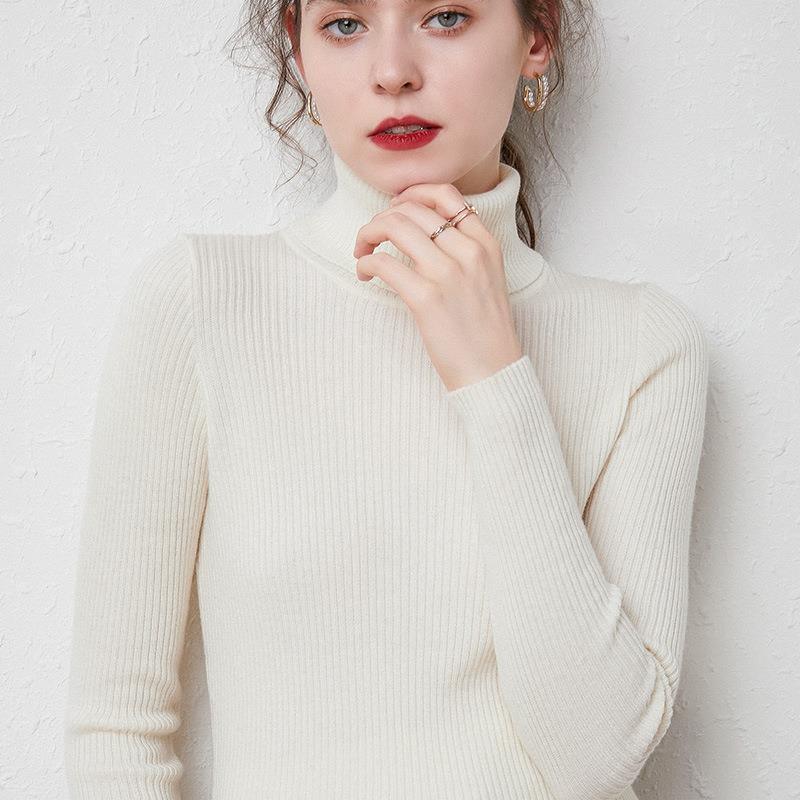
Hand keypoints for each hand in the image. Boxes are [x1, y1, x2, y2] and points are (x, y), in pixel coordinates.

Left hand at [353, 180, 523, 391]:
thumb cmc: (485, 332)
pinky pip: (383, 263)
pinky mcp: (426, 298)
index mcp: (485, 244)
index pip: (446, 195)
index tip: (395, 209)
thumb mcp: (488, 279)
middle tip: (370, 237)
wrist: (493, 372)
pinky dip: (366, 263)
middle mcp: (468, 252)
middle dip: (381, 217)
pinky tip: (365, 274)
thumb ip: (465, 252)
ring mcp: (447, 273)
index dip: (412, 195)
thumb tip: (422, 233)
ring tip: (362, 251)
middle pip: (412, 209)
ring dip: (367, 233)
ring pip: (394, 226)